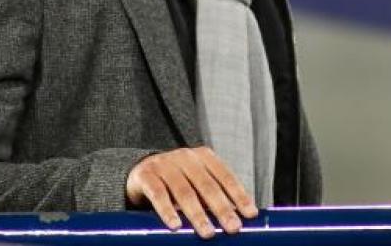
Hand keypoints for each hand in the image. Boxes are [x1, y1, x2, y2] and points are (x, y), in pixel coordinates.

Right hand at [125, 147, 257, 238]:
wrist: (140, 170)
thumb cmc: (178, 182)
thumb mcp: (198, 182)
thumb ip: (215, 195)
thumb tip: (239, 218)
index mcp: (204, 157)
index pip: (225, 176)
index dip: (239, 195)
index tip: (250, 214)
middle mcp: (185, 157)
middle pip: (207, 185)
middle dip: (222, 208)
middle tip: (233, 228)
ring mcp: (165, 164)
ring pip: (184, 191)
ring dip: (197, 214)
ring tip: (208, 233)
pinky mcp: (146, 175)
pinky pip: (158, 194)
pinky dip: (167, 210)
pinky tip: (175, 225)